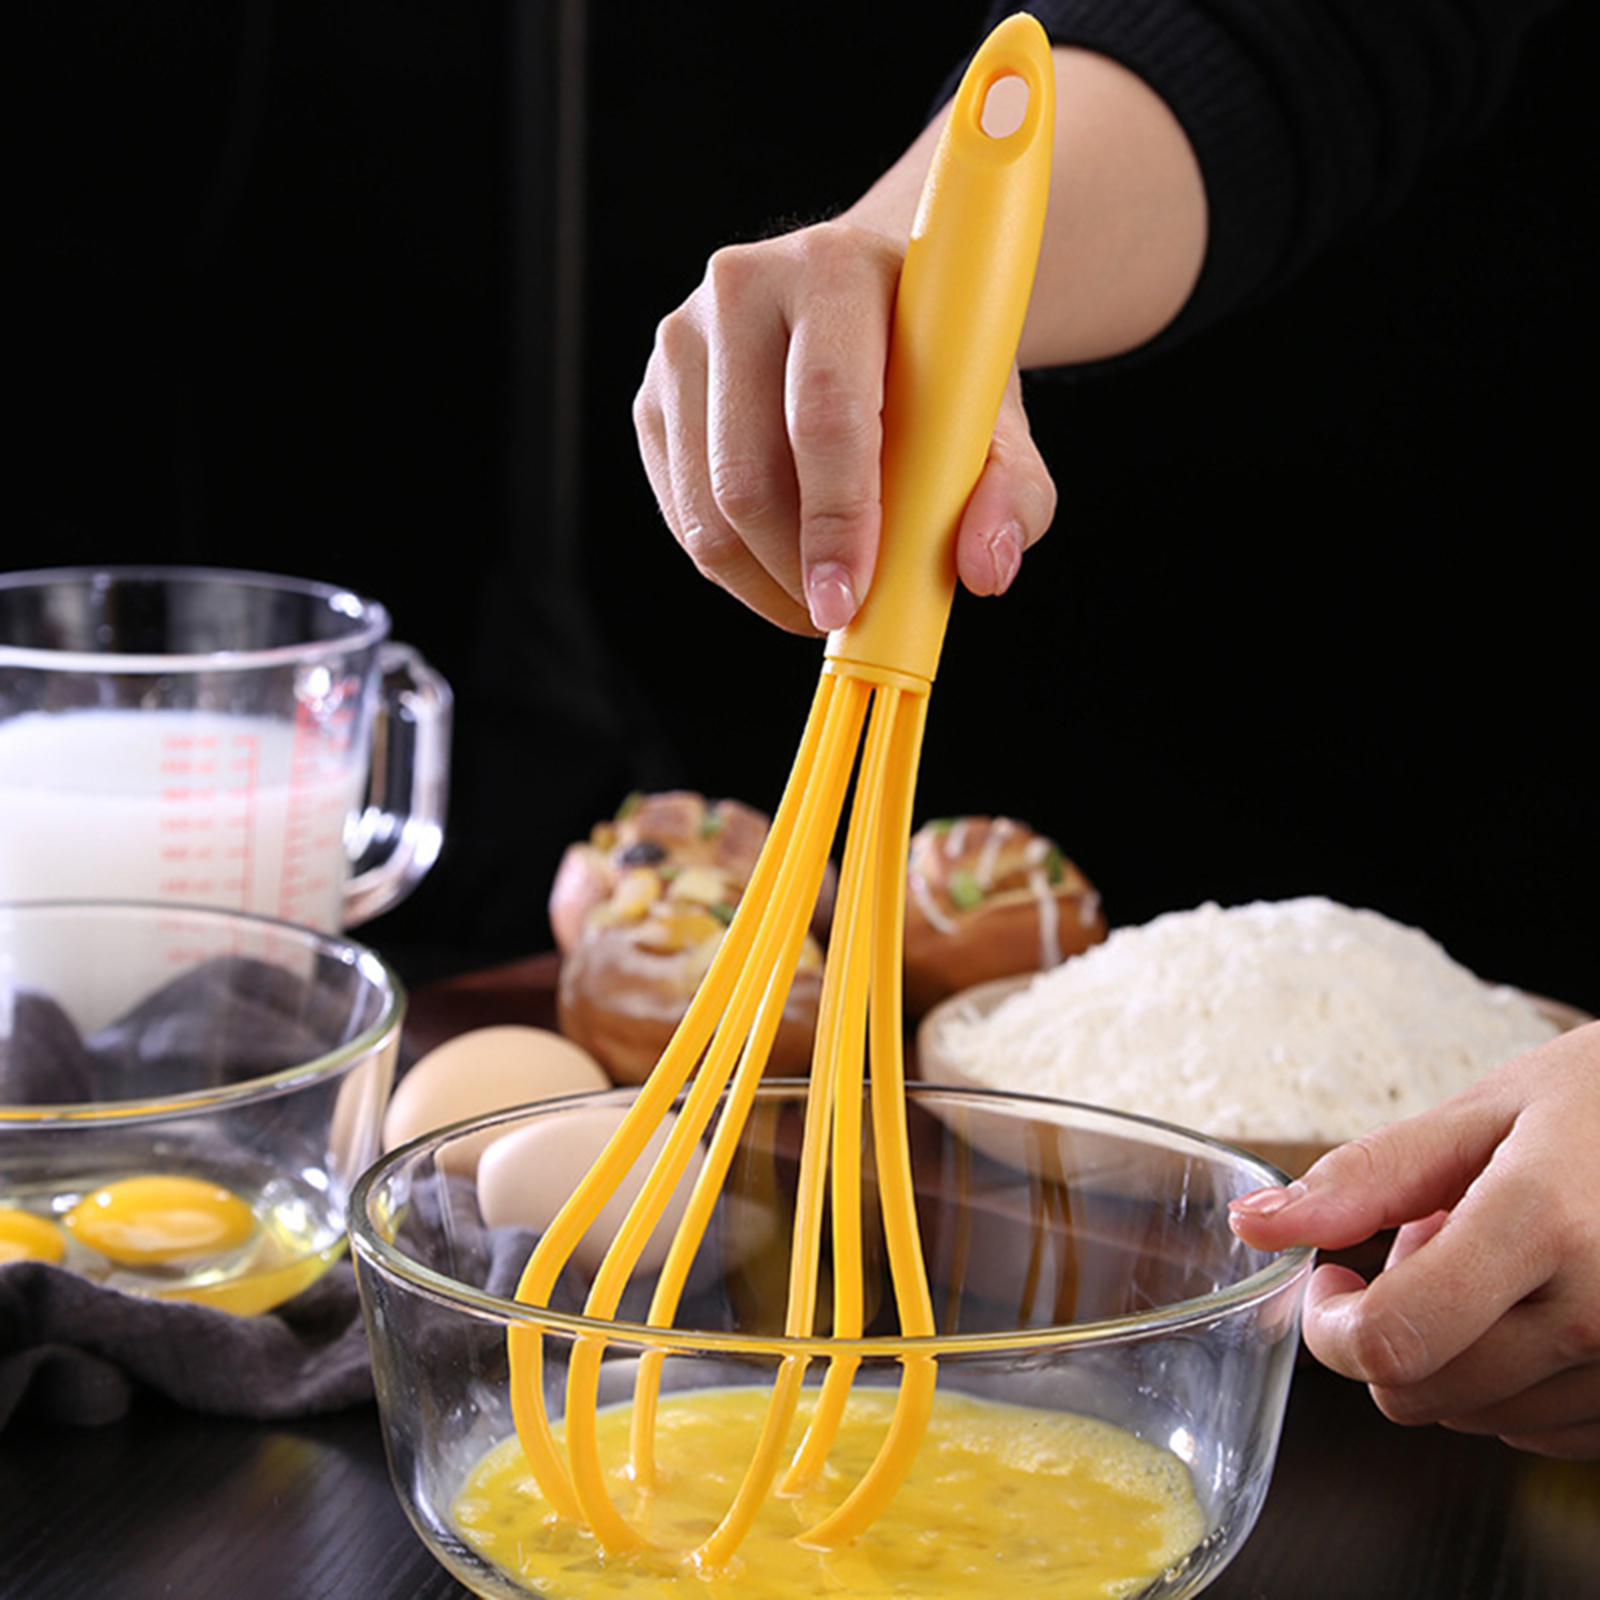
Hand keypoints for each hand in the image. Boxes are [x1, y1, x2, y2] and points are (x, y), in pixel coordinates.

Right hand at [634, 218, 1056, 635]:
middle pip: (748, 474)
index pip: (824, 412)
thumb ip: (1013, 491)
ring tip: (821, 596)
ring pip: (705, 509)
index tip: (849, 602)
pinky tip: (784, 561)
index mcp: (836, 269)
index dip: (836, 521)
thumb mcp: (993, 417)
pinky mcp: (654, 396)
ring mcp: (683, 343)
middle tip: (842, 615)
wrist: (871, 308)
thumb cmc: (936, 367)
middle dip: (794, 571)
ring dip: (764, 581)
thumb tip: (987, 570)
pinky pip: (682, 516)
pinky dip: (734, 566)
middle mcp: (742, 289)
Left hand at [1230, 1020, 1599, 1456]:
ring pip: (1479, 1418)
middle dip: (1384, 1334)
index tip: (1328, 1282)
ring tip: (1496, 1266)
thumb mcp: (1486, 1112)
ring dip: (1454, 1356)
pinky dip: (1514, 1383)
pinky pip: (1546, 1433)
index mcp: (1543, 1224)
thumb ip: (1365, 1177)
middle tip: (1419, 1250)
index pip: (1396, 1337)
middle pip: (1424, 1390)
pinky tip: (1537, 1308)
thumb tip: (1256, 1224)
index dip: (1331, 1327)